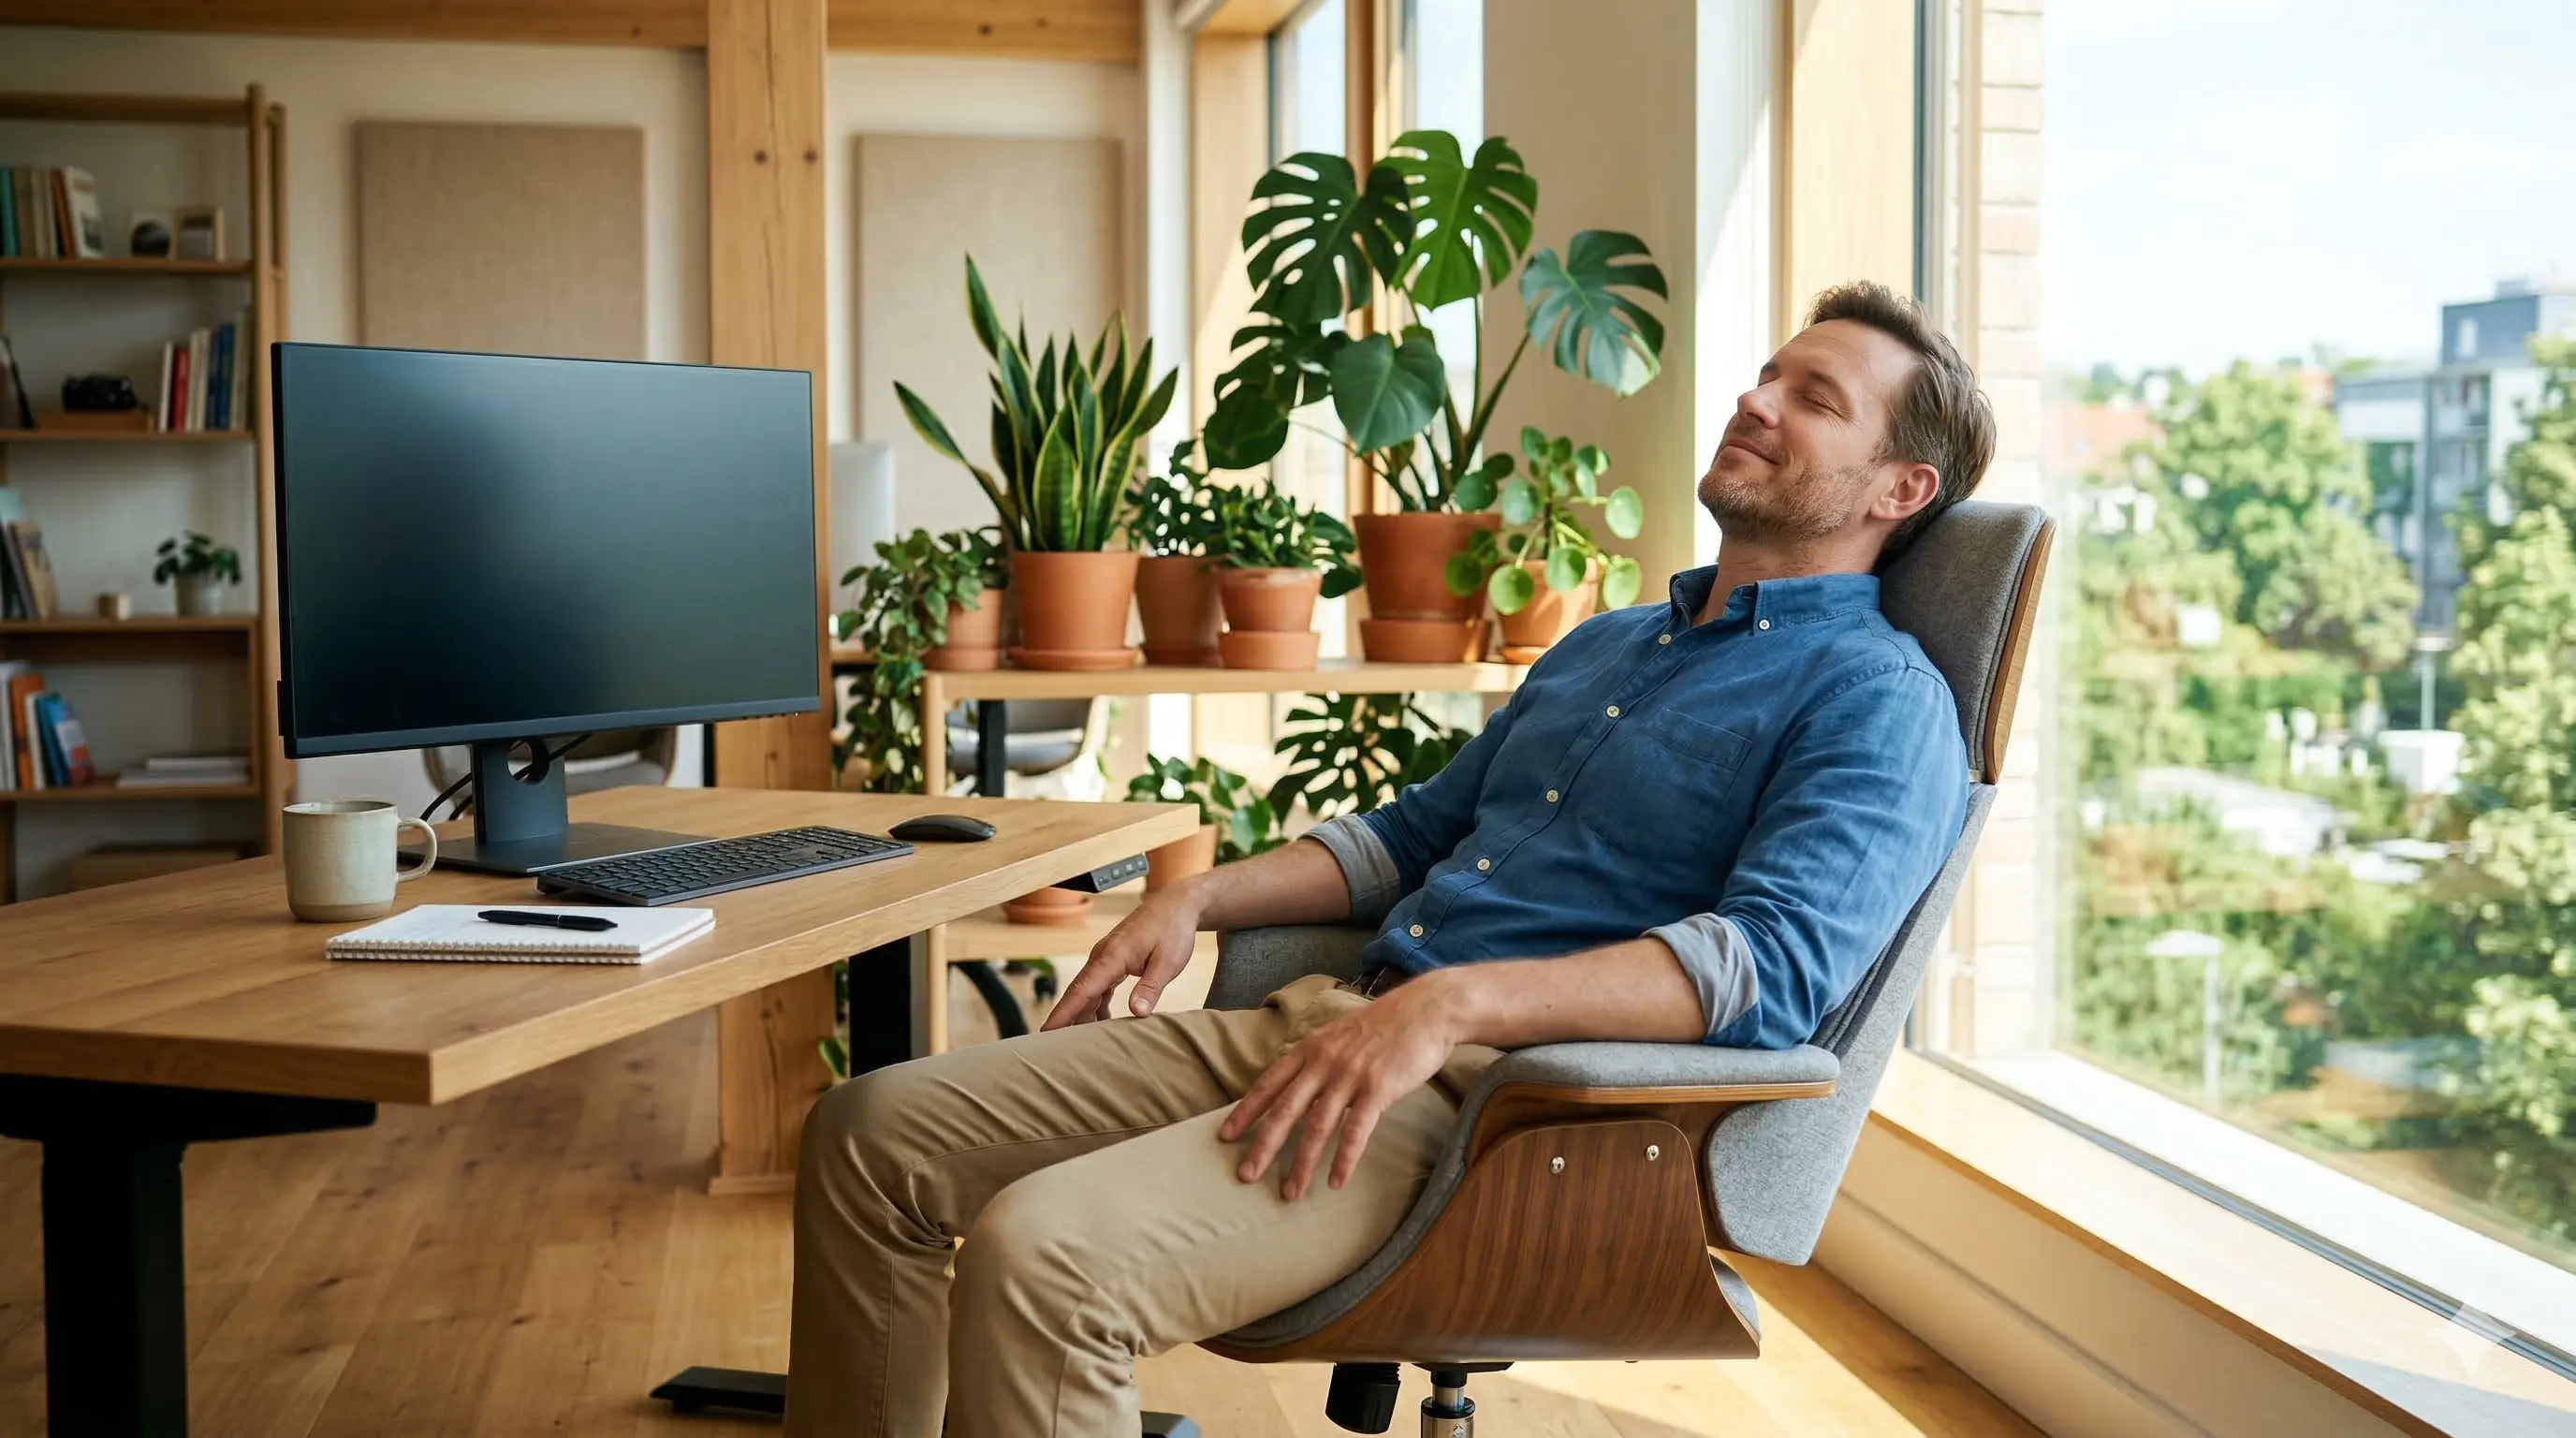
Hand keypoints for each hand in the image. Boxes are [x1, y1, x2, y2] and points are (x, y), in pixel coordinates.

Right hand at [1042, 883, 1202, 1029]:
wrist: (1177, 904)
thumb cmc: (1173, 930)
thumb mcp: (1169, 961)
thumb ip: (1150, 987)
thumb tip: (1136, 1013)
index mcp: (1111, 957)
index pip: (1081, 990)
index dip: (1063, 1013)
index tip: (1046, 1031)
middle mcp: (1102, 957)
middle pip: (1077, 993)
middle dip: (1064, 1019)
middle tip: (1053, 1048)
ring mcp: (1106, 958)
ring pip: (1086, 991)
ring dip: (1081, 1014)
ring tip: (1078, 1043)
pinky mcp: (1113, 960)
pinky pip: (1097, 986)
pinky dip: (1095, 1005)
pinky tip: (1102, 1022)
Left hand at [1220, 976, 1464, 1199]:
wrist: (1426, 1009)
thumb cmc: (1385, 1024)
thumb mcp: (1339, 1034)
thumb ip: (1317, 1057)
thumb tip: (1298, 1083)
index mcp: (1310, 1048)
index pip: (1269, 1083)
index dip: (1246, 1111)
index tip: (1225, 1136)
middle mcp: (1323, 1062)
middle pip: (1285, 1110)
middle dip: (1263, 1146)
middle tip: (1245, 1175)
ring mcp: (1350, 1076)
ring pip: (1317, 1126)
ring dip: (1302, 1163)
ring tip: (1291, 1193)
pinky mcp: (1378, 1089)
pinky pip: (1356, 1131)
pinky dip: (1344, 1159)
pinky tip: (1335, 1181)